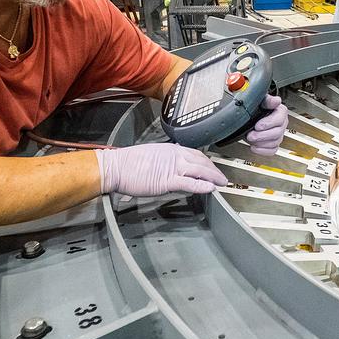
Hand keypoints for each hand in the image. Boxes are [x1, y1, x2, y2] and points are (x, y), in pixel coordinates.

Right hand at [96, 143, 227, 196]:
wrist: (116, 167)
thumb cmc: (129, 164)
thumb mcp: (153, 156)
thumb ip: (166, 160)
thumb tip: (173, 167)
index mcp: (171, 149)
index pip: (196, 154)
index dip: (207, 162)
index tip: (213, 168)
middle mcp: (174, 155)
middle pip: (201, 161)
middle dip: (214, 170)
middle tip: (222, 178)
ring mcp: (171, 167)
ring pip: (199, 170)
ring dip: (213, 177)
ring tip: (221, 183)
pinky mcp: (167, 180)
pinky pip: (189, 182)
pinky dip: (201, 185)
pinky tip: (210, 188)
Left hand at [247, 94, 287, 154]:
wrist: (252, 114)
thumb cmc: (257, 106)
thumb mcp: (261, 99)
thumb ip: (268, 100)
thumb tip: (276, 101)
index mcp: (281, 112)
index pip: (279, 119)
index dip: (268, 123)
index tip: (257, 125)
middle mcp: (282, 124)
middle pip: (277, 133)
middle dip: (262, 136)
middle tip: (250, 135)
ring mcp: (279, 135)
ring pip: (274, 143)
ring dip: (261, 143)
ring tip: (250, 139)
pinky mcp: (274, 144)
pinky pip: (272, 151)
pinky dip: (262, 151)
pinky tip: (254, 147)